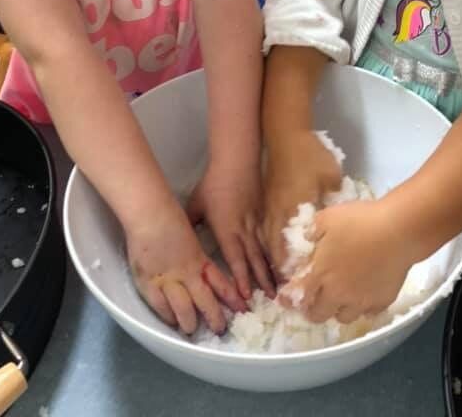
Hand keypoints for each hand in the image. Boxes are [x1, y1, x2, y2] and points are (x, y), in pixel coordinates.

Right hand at [126, 197, 245, 334]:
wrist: (151, 214)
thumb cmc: (170, 216)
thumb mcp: (190, 234)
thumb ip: (194, 251)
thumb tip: (198, 259)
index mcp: (199, 259)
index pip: (220, 283)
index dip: (232, 297)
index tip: (242, 308)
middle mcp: (188, 274)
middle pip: (205, 301)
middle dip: (214, 318)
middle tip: (220, 329)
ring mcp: (169, 280)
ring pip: (184, 309)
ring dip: (189, 322)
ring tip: (191, 330)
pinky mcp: (150, 283)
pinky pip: (160, 306)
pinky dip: (167, 316)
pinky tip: (171, 322)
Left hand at [187, 165, 274, 300]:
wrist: (236, 162)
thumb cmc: (214, 184)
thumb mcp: (196, 205)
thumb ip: (191, 224)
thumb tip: (180, 239)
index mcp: (227, 230)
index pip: (235, 259)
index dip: (240, 278)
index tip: (246, 296)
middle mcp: (244, 230)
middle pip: (254, 259)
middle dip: (261, 281)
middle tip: (271, 300)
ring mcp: (256, 222)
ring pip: (264, 250)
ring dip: (271, 270)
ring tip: (279, 287)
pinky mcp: (263, 214)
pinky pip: (269, 239)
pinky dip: (274, 253)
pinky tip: (280, 263)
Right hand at [263, 130, 342, 276]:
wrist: (286, 135)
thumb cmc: (310, 156)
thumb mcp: (332, 178)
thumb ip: (335, 201)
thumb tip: (339, 221)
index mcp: (293, 210)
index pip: (290, 247)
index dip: (292, 268)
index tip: (297, 285)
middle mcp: (277, 212)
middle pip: (274, 247)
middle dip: (279, 268)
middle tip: (288, 286)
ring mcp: (269, 205)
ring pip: (267, 238)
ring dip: (273, 256)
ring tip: (280, 274)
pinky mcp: (267, 198)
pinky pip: (266, 227)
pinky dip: (270, 241)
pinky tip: (276, 249)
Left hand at [284, 198, 413, 323]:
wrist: (398, 230)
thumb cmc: (359, 220)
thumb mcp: (326, 218)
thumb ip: (309, 233)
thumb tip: (302, 242)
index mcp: (320, 274)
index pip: (298, 297)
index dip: (288, 299)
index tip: (285, 298)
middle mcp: (338, 294)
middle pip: (318, 315)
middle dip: (311, 308)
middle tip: (313, 298)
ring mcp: (361, 301)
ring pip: (343, 318)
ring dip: (337, 309)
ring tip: (340, 296)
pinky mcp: (382, 302)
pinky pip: (367, 313)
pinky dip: (362, 307)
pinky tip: (363, 293)